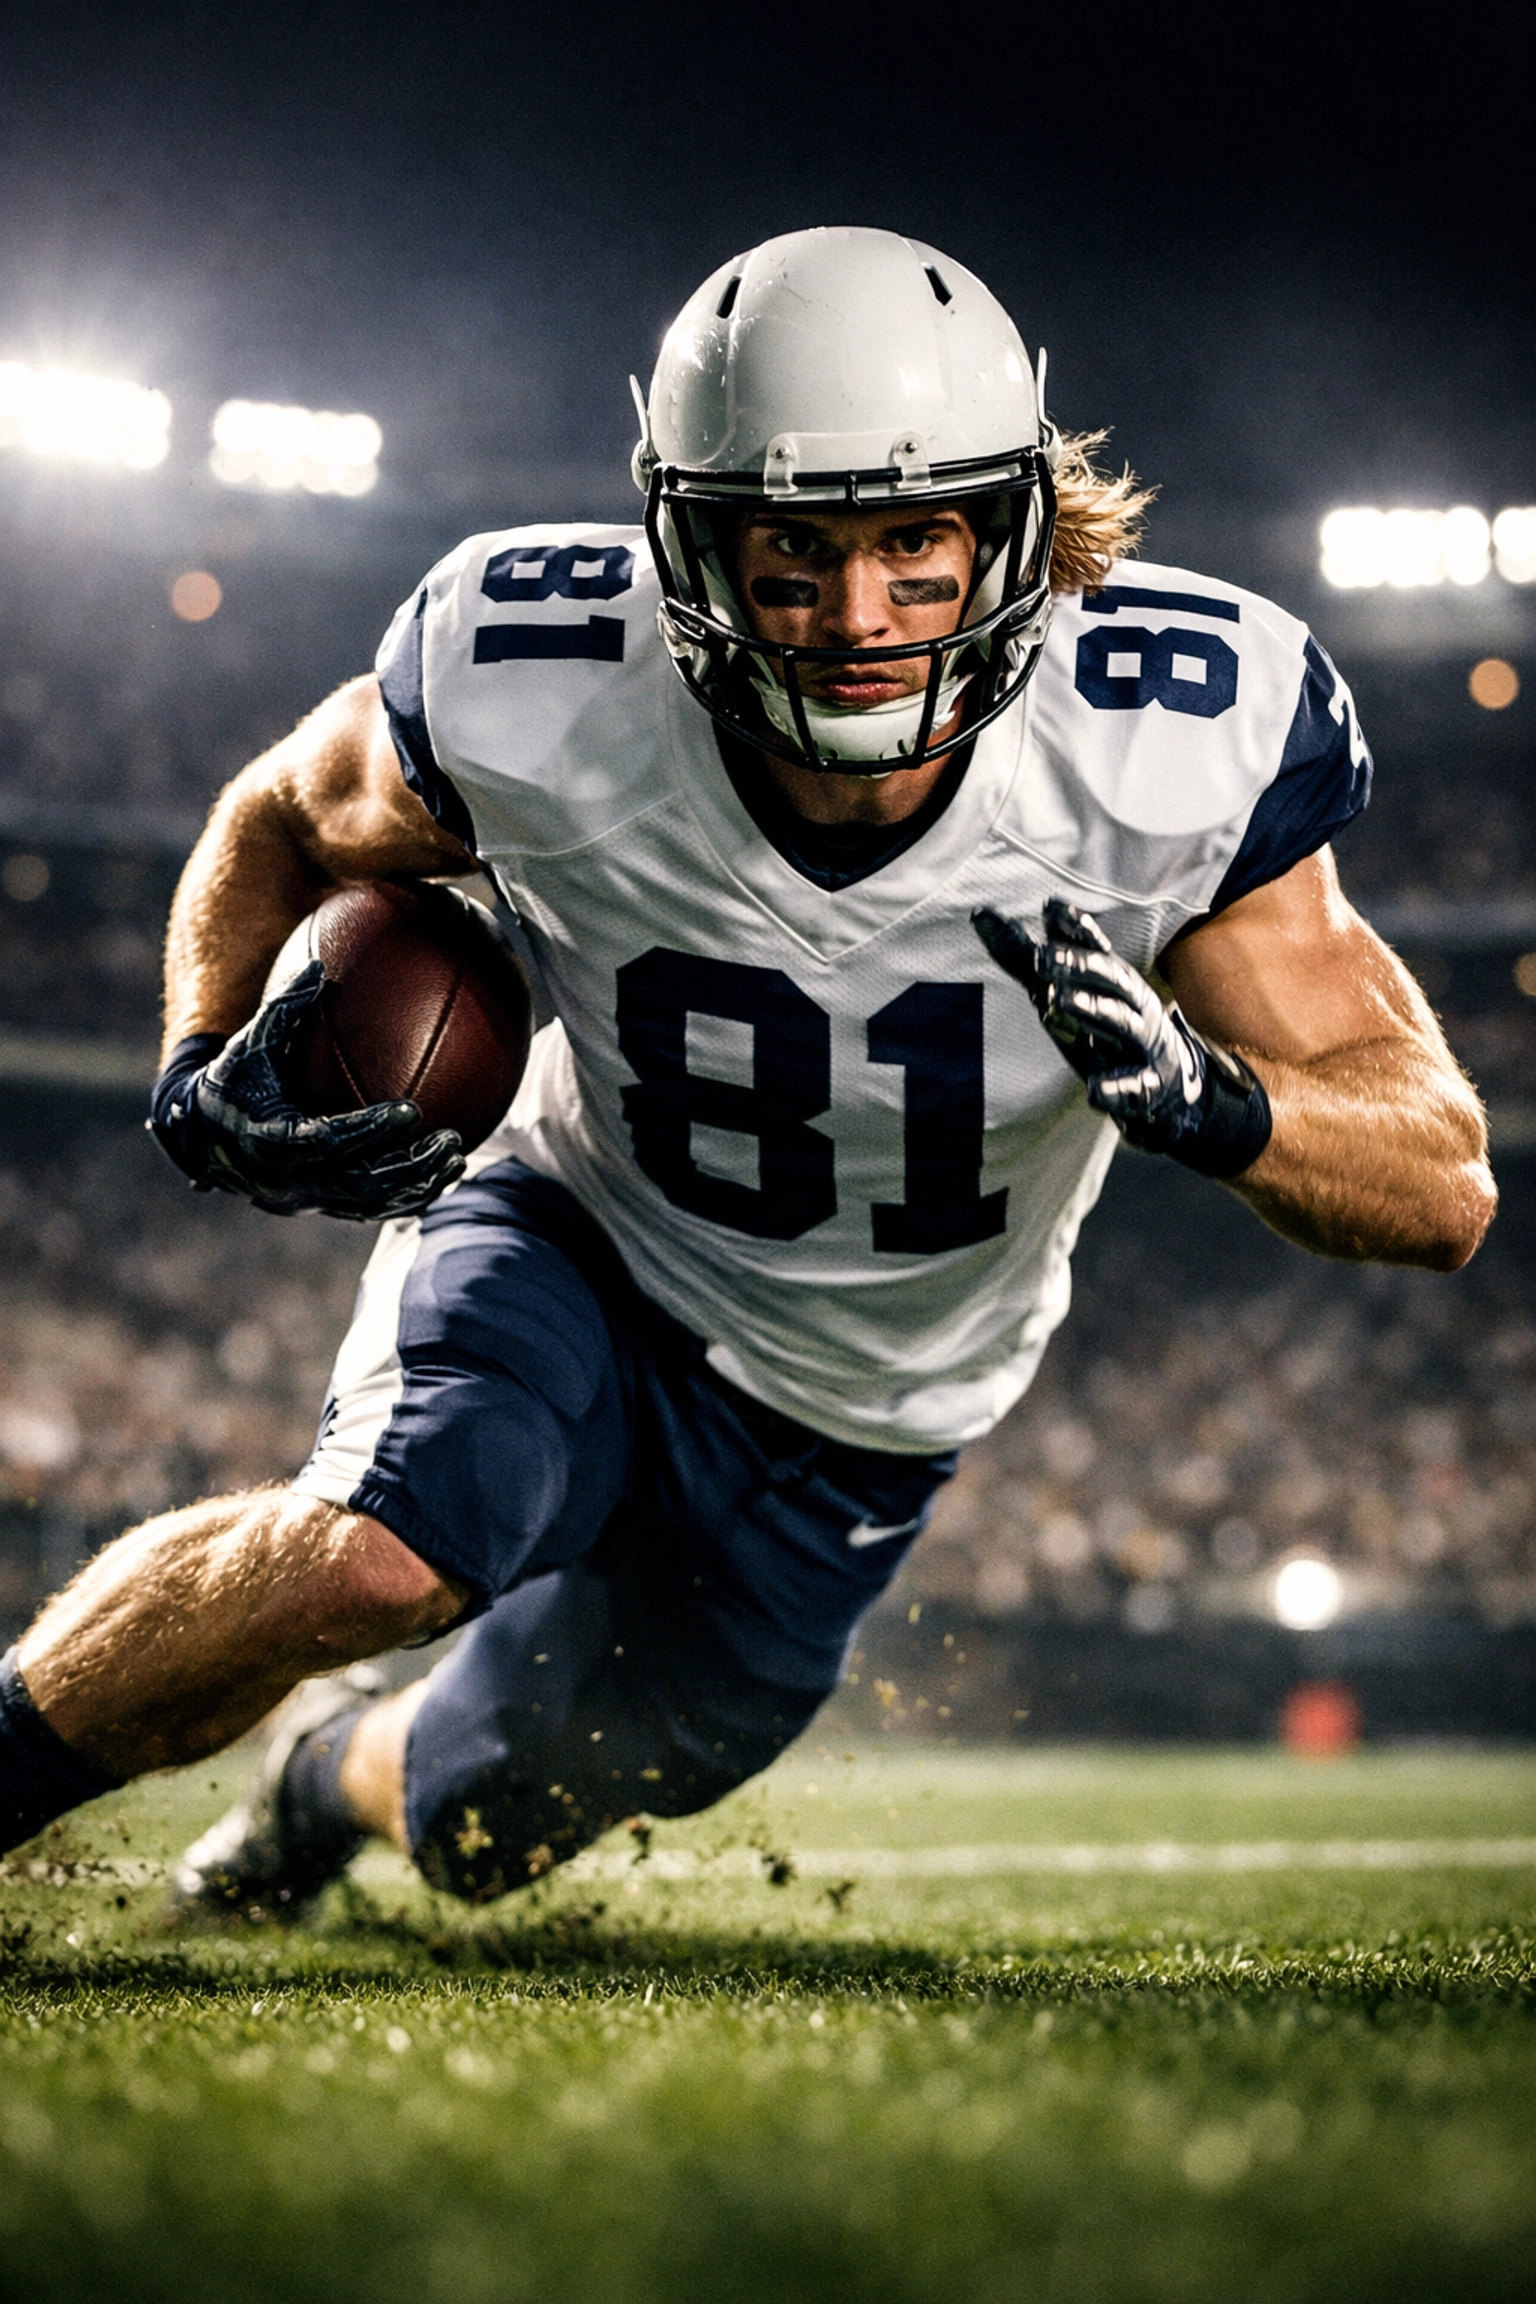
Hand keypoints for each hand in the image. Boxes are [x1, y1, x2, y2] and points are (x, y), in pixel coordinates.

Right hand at [150, 962, 465, 1218]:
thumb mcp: (248, 1045)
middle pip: (362, 1185)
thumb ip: (282, 1010)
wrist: (202, 1140)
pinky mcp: (321, 1206)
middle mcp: (294, 1179)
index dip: (371, 1129)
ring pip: (372, 1205)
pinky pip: (370, 1210)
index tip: (412, 1109)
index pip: (329, 1140)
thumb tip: (317, 965)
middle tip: (451, 1140)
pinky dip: (407, 1197)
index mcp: (274, 1140)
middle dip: (410, 1167)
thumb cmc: (232, 1083)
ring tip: (457, 1158)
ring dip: (418, 1186)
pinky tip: (441, 1175)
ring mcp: (309, 1199)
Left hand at [972, 896, 1271, 1178]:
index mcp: (1114, 980)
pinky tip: (1093, 1092)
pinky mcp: (1148, 1086)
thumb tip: (980, 915)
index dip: (1076, 927)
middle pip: (1109, 978)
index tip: (1049, 907)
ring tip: (1054, 1005)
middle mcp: (1132, 1004)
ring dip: (1090, 1010)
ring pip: (1120, 1022)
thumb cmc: (1106, 1031)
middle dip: (1076, 965)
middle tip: (1039, 957)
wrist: (1167, 1088)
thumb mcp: (1067, 992)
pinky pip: (1134, 1087)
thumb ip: (1024, 959)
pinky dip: (1116, 1089)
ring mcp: (1143, 1044)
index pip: (1096, 947)